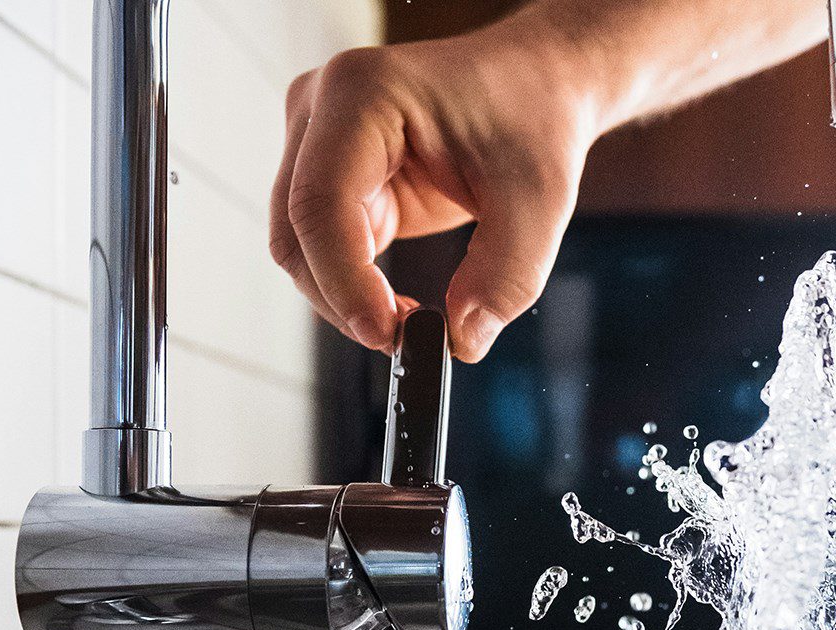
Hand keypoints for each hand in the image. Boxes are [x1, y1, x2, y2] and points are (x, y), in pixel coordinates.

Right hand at [269, 23, 596, 361]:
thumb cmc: (534, 116)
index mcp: (363, 92)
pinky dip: (354, 286)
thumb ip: (507, 275)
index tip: (389, 333)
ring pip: (300, 246)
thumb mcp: (540, 198)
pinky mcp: (333, 175)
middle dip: (342, 298)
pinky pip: (324, 247)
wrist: (536, 84)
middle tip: (405, 340)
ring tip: (411, 322)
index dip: (343, 279)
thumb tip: (462, 340)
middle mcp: (322, 109)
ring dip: (345, 297)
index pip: (321, 202)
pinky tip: (400, 304)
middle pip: (295, 230)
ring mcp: (318, 141)